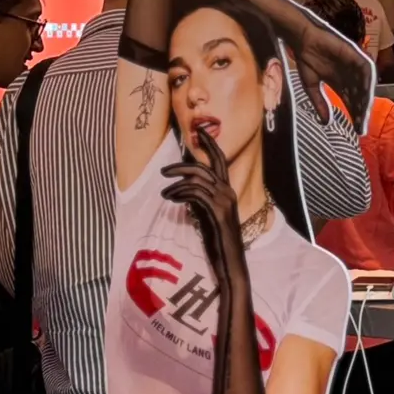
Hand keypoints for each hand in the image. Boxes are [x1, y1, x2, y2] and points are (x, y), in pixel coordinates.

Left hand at [161, 127, 243, 272]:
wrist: (230, 263)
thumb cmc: (218, 242)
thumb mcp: (207, 216)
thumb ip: (200, 200)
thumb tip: (185, 190)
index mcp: (227, 191)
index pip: (219, 160)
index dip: (210, 143)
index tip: (199, 131)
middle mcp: (228, 192)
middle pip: (204, 167)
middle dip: (182, 165)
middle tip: (163, 171)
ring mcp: (224, 201)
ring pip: (197, 180)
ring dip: (175, 185)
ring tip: (164, 193)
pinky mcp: (217, 211)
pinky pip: (195, 193)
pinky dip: (180, 193)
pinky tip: (171, 199)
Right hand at [294, 22, 375, 128]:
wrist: (303, 41)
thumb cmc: (306, 61)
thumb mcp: (311, 87)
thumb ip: (319, 103)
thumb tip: (325, 123)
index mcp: (340, 84)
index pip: (351, 101)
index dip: (355, 114)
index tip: (357, 129)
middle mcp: (349, 76)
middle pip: (359, 96)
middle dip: (361, 110)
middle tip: (362, 123)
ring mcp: (353, 66)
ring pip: (363, 84)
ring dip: (365, 97)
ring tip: (364, 111)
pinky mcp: (354, 55)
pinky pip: (365, 68)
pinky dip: (367, 79)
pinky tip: (366, 91)